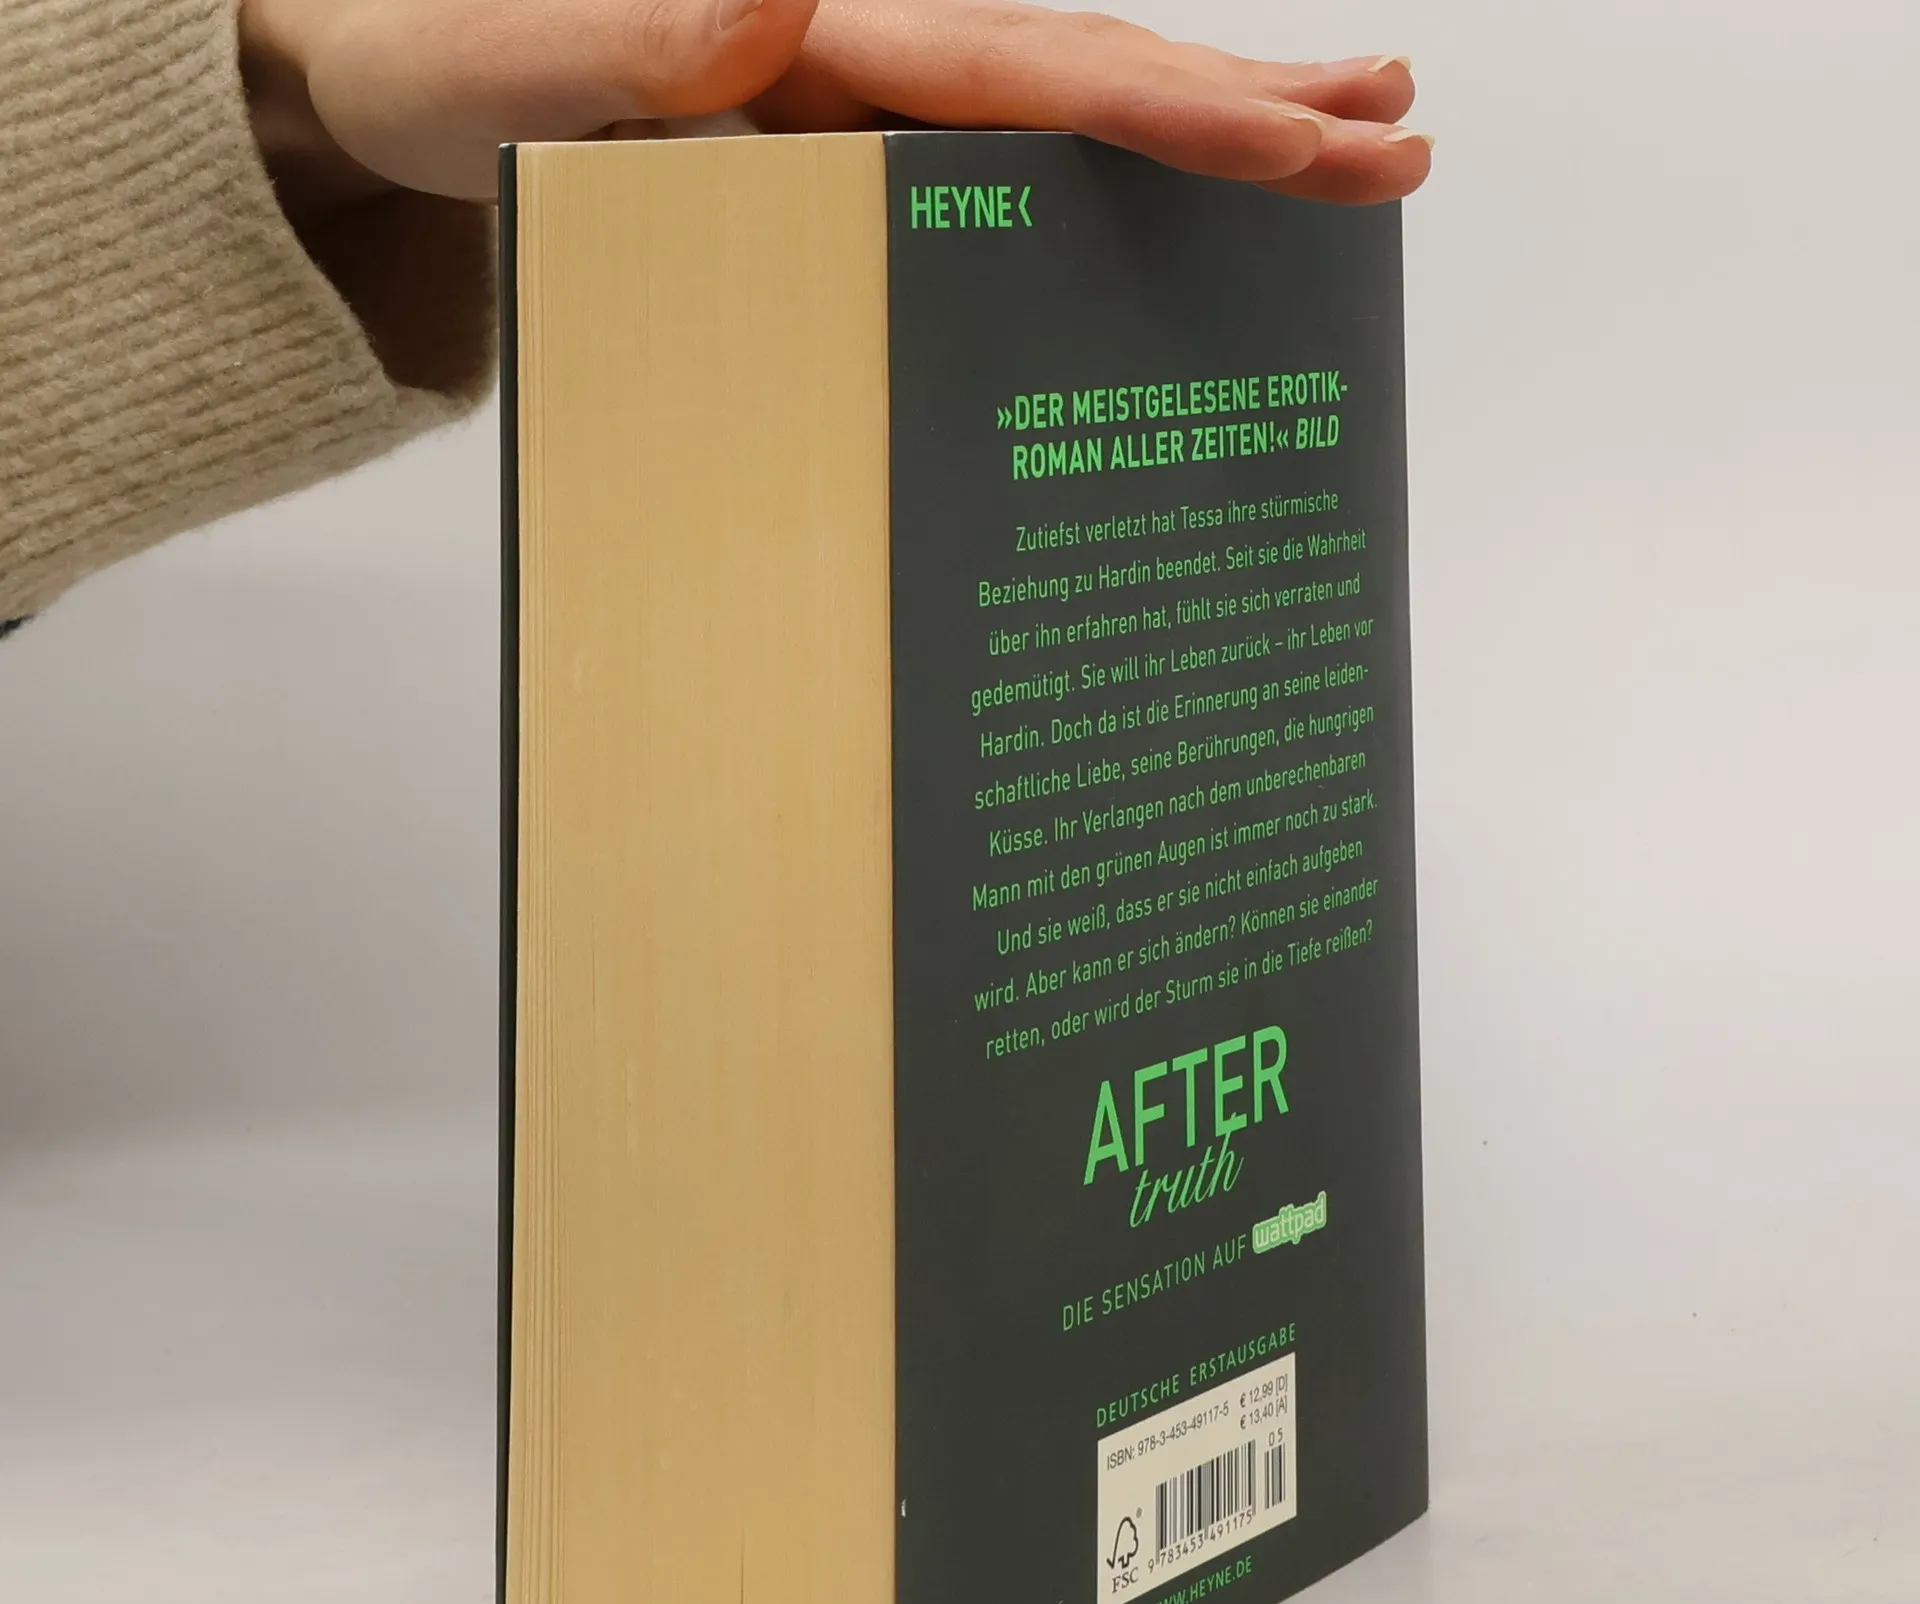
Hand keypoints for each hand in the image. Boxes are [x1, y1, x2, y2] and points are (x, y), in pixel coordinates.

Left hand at [241, 0, 1429, 217]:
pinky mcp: (854, 152)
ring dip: (1215, 127)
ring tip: (1357, 135)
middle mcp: (873, 52)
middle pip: (1095, 77)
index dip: (1183, 108)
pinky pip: (1008, 169)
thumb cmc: (452, 75)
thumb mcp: (528, 58)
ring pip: (1074, 113)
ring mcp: (872, 102)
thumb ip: (647, 33)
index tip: (1314, 139)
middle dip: (1252, 112)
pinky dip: (1108, 184)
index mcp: (834, 35)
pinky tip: (1169, 199)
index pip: (1043, 72)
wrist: (396, 98)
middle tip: (1400, 142)